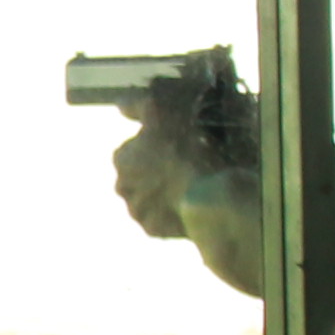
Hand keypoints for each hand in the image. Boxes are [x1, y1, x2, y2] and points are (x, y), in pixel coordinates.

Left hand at [107, 79, 208, 241]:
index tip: (178, 145)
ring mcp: (138, 211)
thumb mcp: (164, 108)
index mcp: (122, 158)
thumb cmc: (190, 144)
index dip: (157, 144)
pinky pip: (164, 218)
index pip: (135, 148)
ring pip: (151, 198)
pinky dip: (175, 212)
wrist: (214, 194)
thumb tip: (121, 105)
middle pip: (141, 175)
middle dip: (157, 171)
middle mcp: (122, 187)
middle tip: (187, 164)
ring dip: (165, 192)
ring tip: (191, 184)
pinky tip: (192, 202)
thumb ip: (138, 104)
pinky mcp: (155, 230)